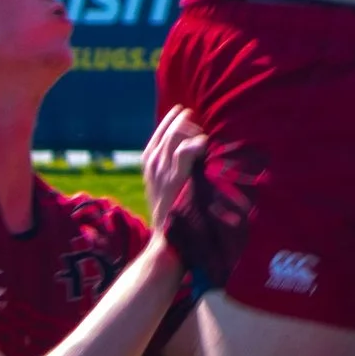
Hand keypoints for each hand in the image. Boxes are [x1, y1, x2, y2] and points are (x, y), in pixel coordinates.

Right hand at [152, 124, 260, 293]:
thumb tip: (194, 154)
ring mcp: (163, 172)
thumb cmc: (174, 217)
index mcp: (149, 167)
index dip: (172, 120)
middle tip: (199, 123)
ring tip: (204, 135)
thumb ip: (174, 171)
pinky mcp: (176, 181)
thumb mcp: (167, 189)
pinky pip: (185, 152)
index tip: (185, 113)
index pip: (159, 134)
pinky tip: (205, 144)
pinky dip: (196, 144)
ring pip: (175, 136)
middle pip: (168, 131)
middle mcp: (153, 166)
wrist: (167, 242)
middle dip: (184, 121)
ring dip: (192, 130)